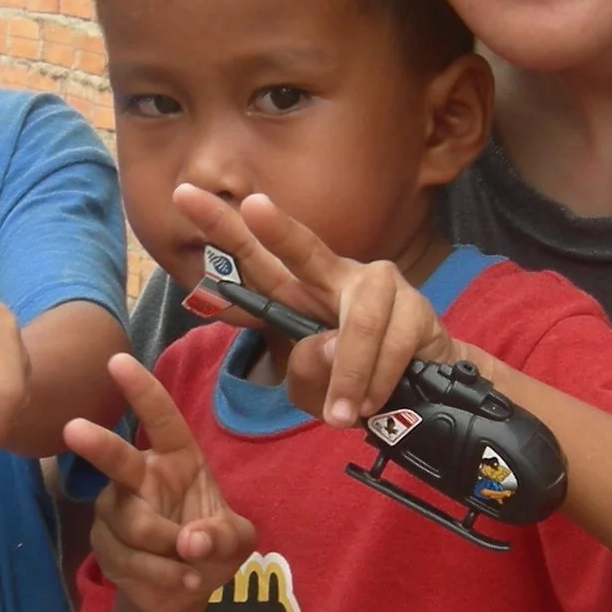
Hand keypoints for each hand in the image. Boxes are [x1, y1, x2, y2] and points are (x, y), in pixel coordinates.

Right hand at [64, 354, 255, 611]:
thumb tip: (191, 541)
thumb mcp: (236, 541)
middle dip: (97, 444)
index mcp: (178, 458)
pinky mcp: (103, 542)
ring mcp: (116, 508)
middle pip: (117, 458)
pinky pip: (127, 559)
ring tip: (192, 569)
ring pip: (133, 525)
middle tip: (74, 429)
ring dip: (168, 553)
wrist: (185, 590)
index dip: (141, 390)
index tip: (117, 361)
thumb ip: (223, 536)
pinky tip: (179, 581)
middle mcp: (140, 475)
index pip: (160, 418)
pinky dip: (160, 575)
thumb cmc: (212, 546)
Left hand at [174, 186, 458, 427]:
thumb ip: (305, 374)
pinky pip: (394, 344)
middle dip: (276, 228)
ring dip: (351, 372)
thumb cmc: (358, 387)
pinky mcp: (418, 308)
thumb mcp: (314, 393)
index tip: (185, 197)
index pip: (256, 261)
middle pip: (305, 249)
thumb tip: (327, 346)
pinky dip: (379, 381)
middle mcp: (338, 279)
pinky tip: (371, 402)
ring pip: (361, 320)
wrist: (425, 396)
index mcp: (301, 296)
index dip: (223, 231)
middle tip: (252, 206)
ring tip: (343, 414)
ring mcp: (381, 288)